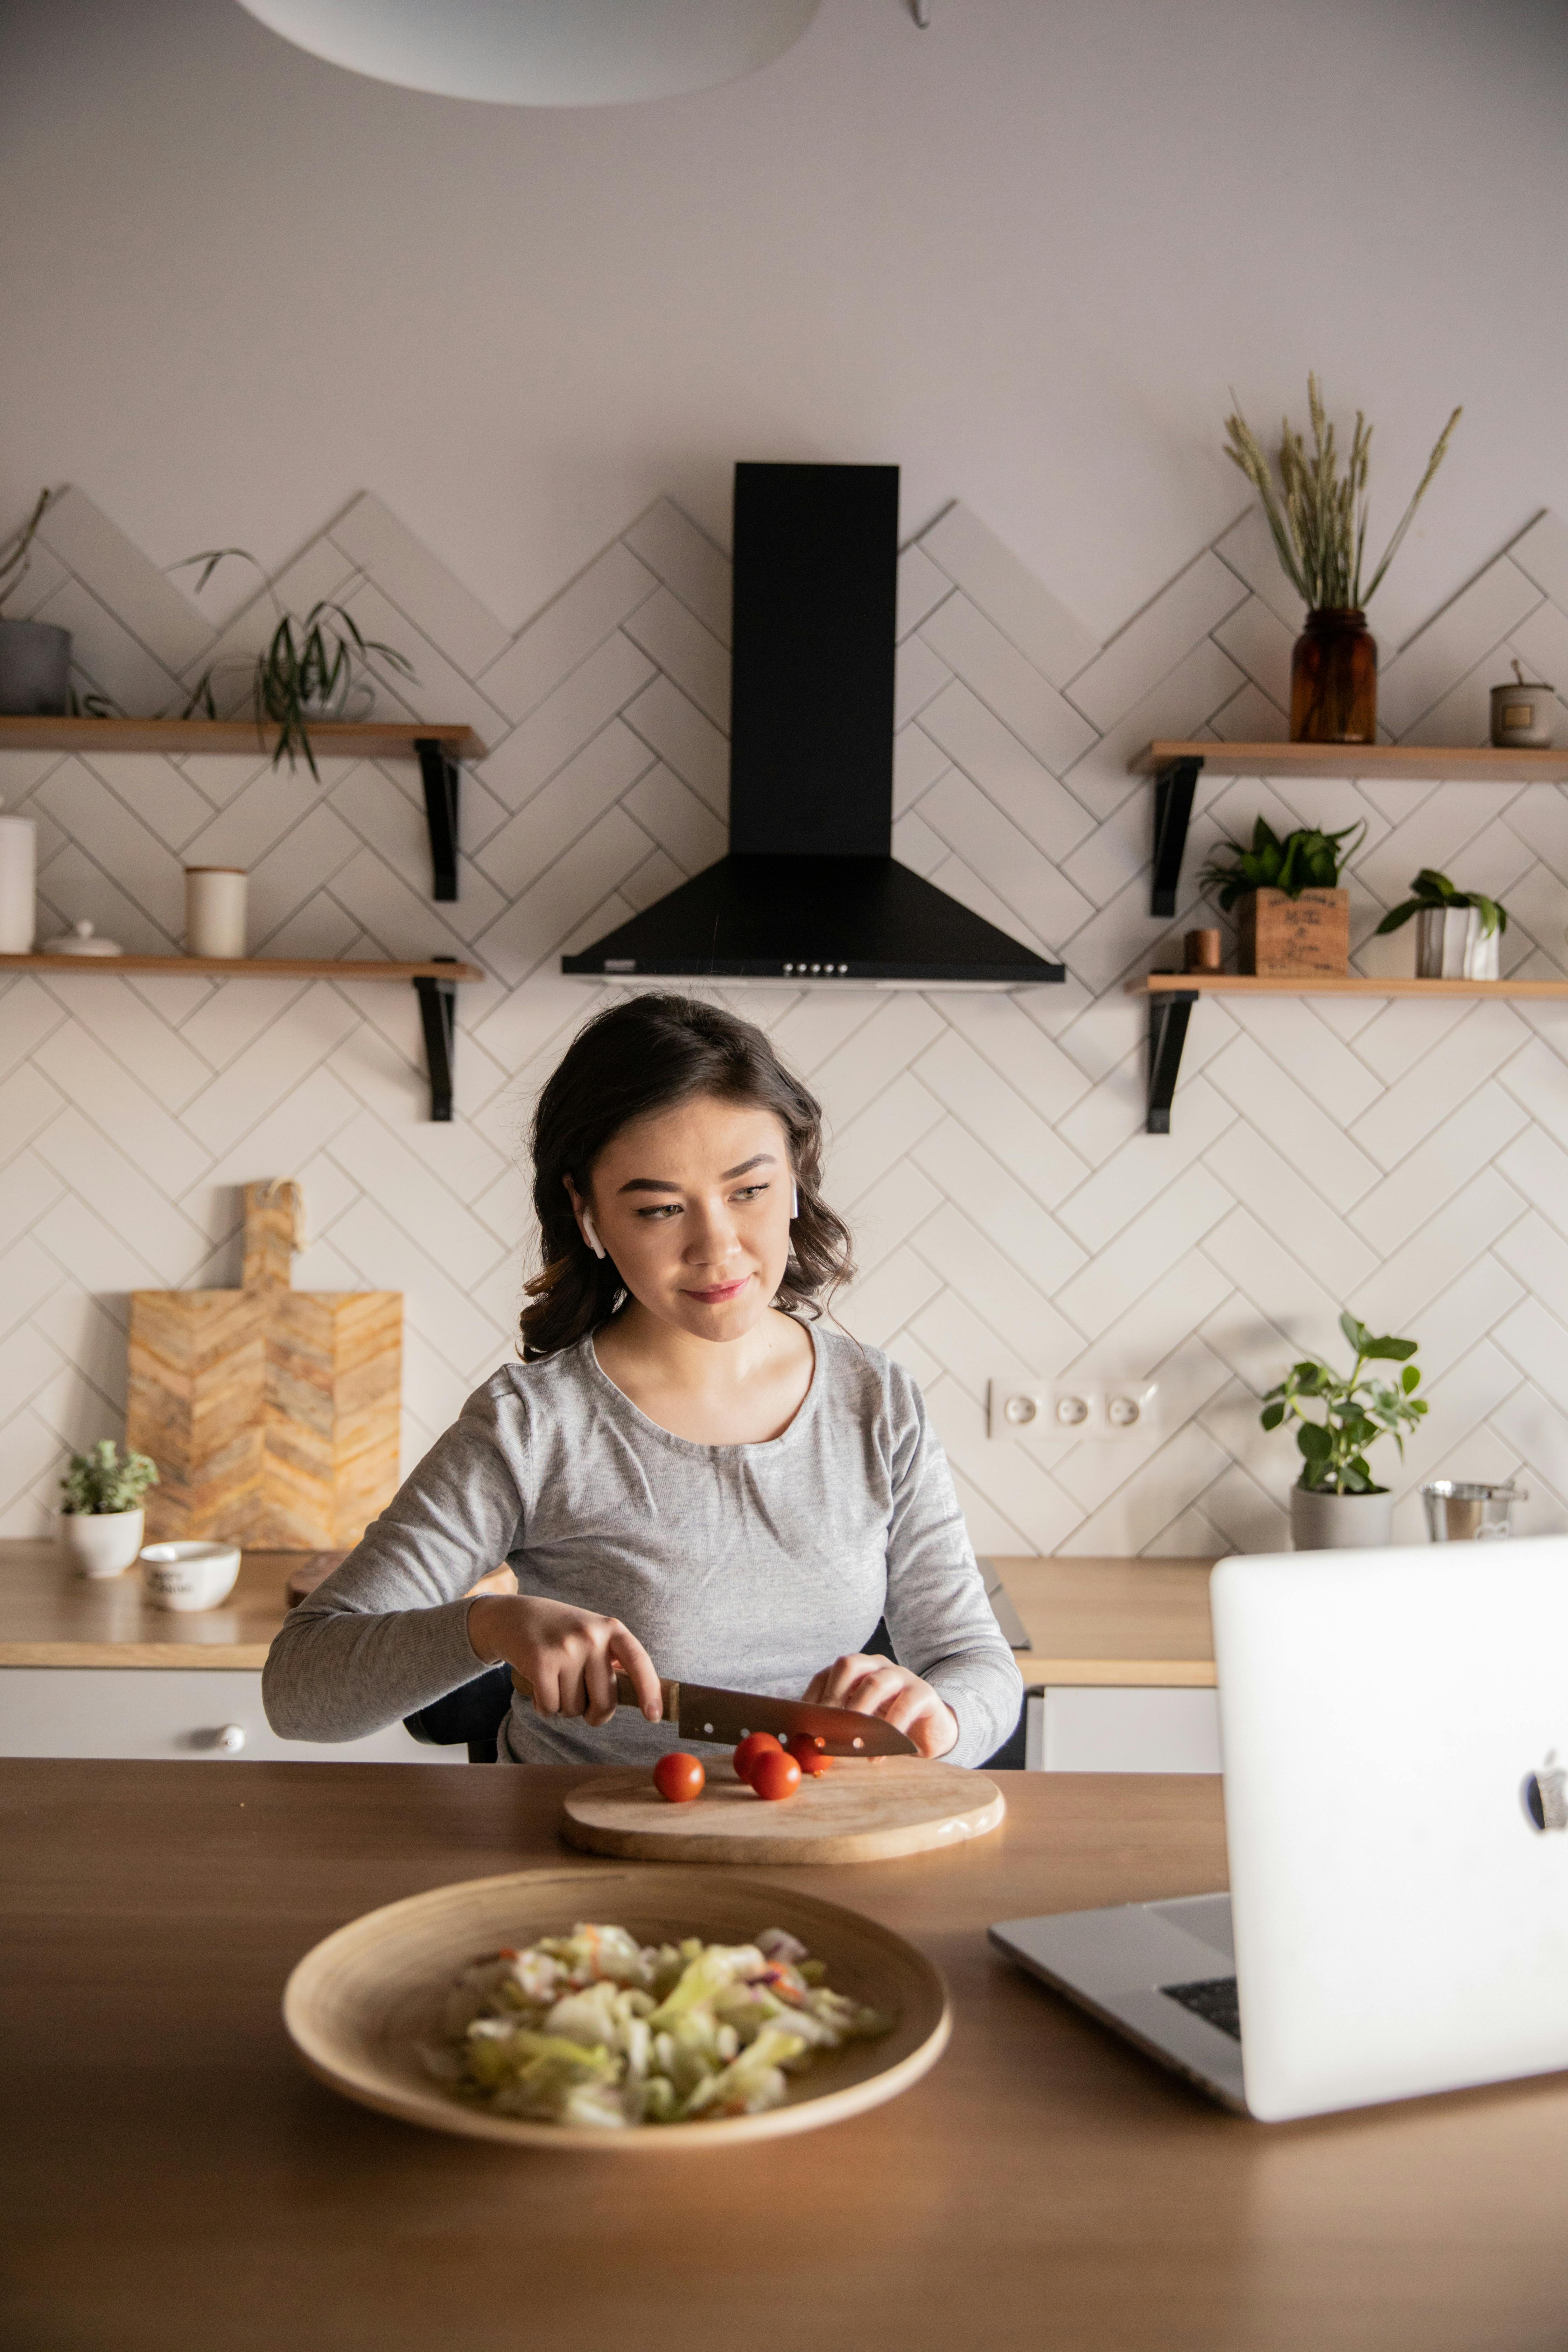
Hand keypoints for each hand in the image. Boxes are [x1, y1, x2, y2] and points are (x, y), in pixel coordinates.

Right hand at [467, 1594, 661, 1727]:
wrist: (514, 1615)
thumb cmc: (560, 1632)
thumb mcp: (592, 1634)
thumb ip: (613, 1661)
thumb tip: (637, 1697)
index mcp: (611, 1629)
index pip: (638, 1662)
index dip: (649, 1691)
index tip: (654, 1717)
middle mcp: (591, 1636)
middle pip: (605, 1702)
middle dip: (593, 1713)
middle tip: (580, 1699)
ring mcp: (566, 1648)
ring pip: (574, 1709)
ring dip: (563, 1706)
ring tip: (555, 1679)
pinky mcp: (540, 1662)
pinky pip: (550, 1708)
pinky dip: (544, 1707)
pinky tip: (539, 1686)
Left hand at [802, 1654, 958, 1759]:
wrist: (930, 1731)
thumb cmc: (885, 1726)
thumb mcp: (858, 1723)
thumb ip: (836, 1726)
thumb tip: (803, 1745)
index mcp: (855, 1671)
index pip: (825, 1674)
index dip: (811, 1698)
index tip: (802, 1725)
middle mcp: (876, 1666)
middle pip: (849, 1665)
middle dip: (832, 1696)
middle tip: (824, 1728)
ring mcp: (901, 1676)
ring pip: (876, 1683)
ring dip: (859, 1713)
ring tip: (850, 1741)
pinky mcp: (923, 1692)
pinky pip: (904, 1705)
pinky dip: (888, 1731)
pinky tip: (877, 1755)